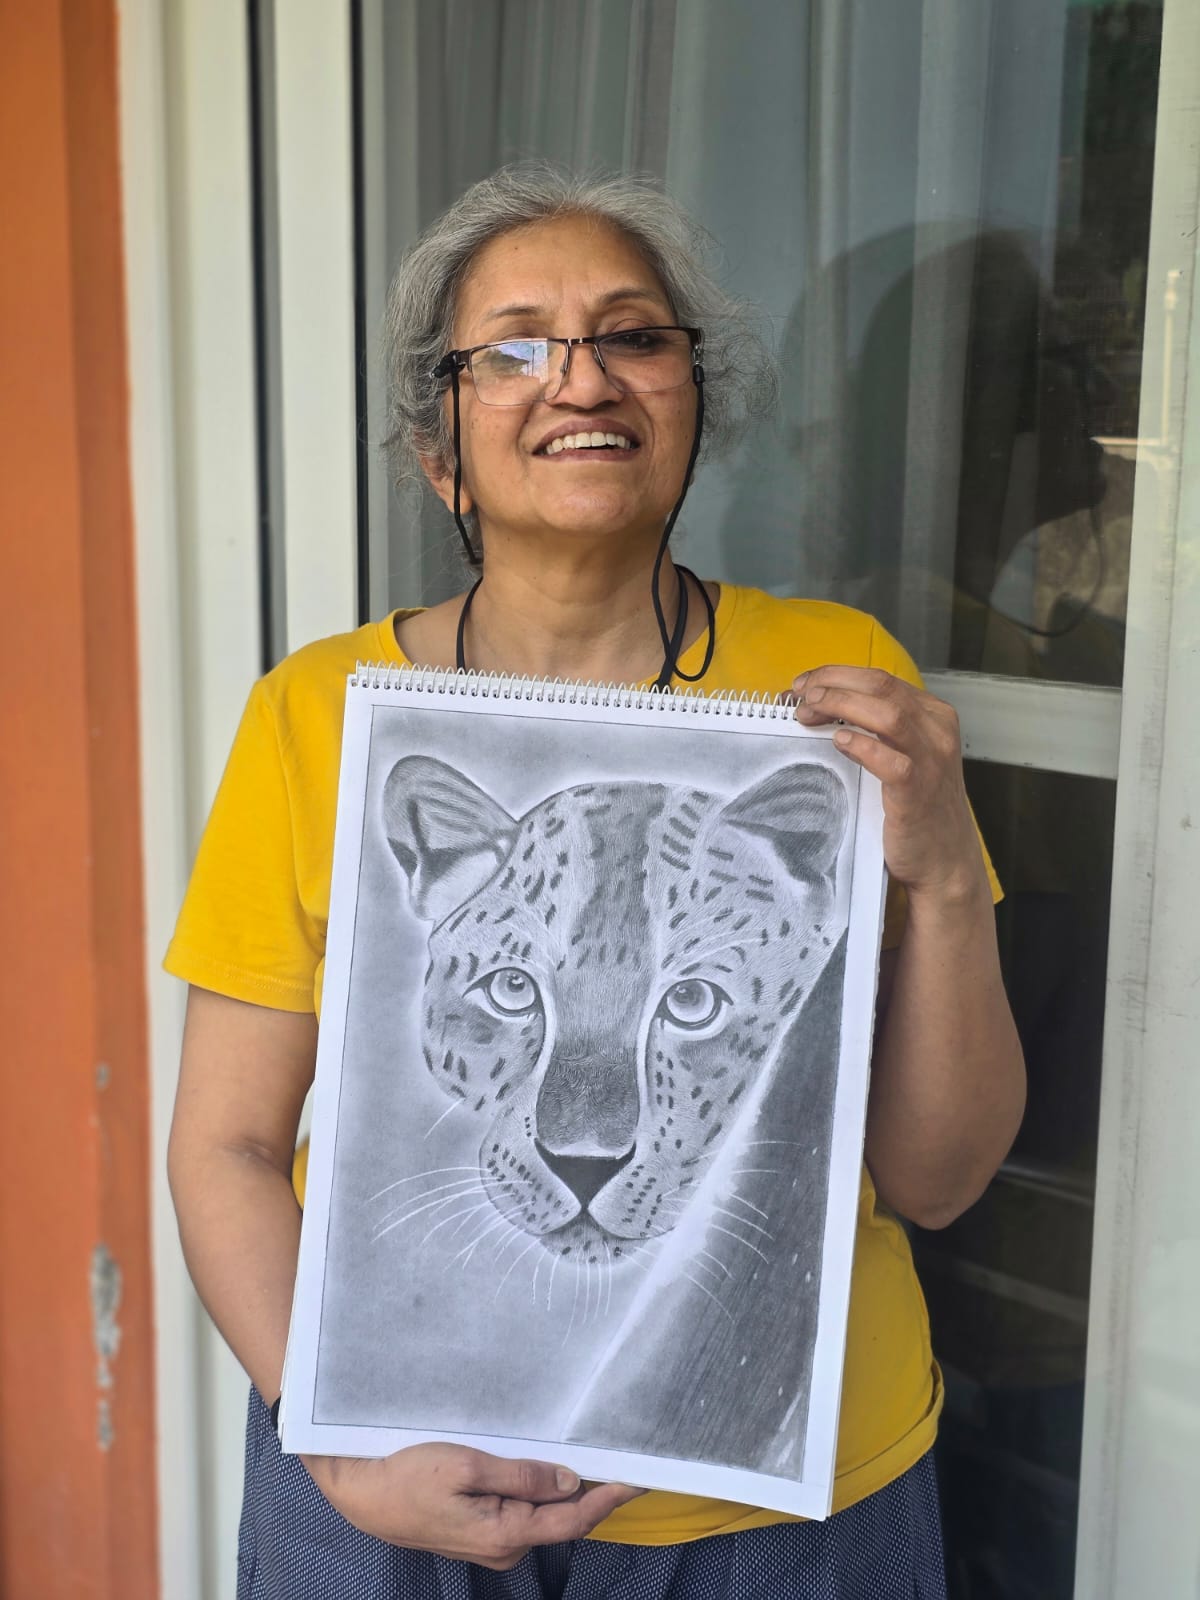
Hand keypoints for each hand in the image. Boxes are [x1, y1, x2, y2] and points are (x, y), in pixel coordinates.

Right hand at [303, 1443, 641, 1569]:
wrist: (363, 1493)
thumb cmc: (408, 1475)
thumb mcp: (467, 1466)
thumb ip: (523, 1476)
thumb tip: (572, 1482)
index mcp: (505, 1533)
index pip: (573, 1518)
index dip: (609, 1498)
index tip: (640, 1478)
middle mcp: (504, 1548)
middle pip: (563, 1520)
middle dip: (594, 1494)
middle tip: (622, 1460)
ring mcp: (492, 1545)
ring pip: (543, 1518)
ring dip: (566, 1493)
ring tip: (591, 1460)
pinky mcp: (480, 1534)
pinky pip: (522, 1516)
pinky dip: (541, 1496)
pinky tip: (546, 1473)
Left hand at [790, 666, 987, 903]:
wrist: (943, 859)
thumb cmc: (914, 805)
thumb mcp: (901, 754)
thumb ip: (872, 728)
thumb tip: (816, 706)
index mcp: (932, 714)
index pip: (880, 679)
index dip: (835, 675)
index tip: (801, 684)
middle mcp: (937, 730)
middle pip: (881, 686)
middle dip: (832, 683)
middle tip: (798, 695)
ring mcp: (931, 760)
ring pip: (888, 714)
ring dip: (840, 706)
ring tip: (807, 713)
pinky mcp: (919, 792)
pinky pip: (892, 761)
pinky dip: (862, 746)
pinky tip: (837, 742)